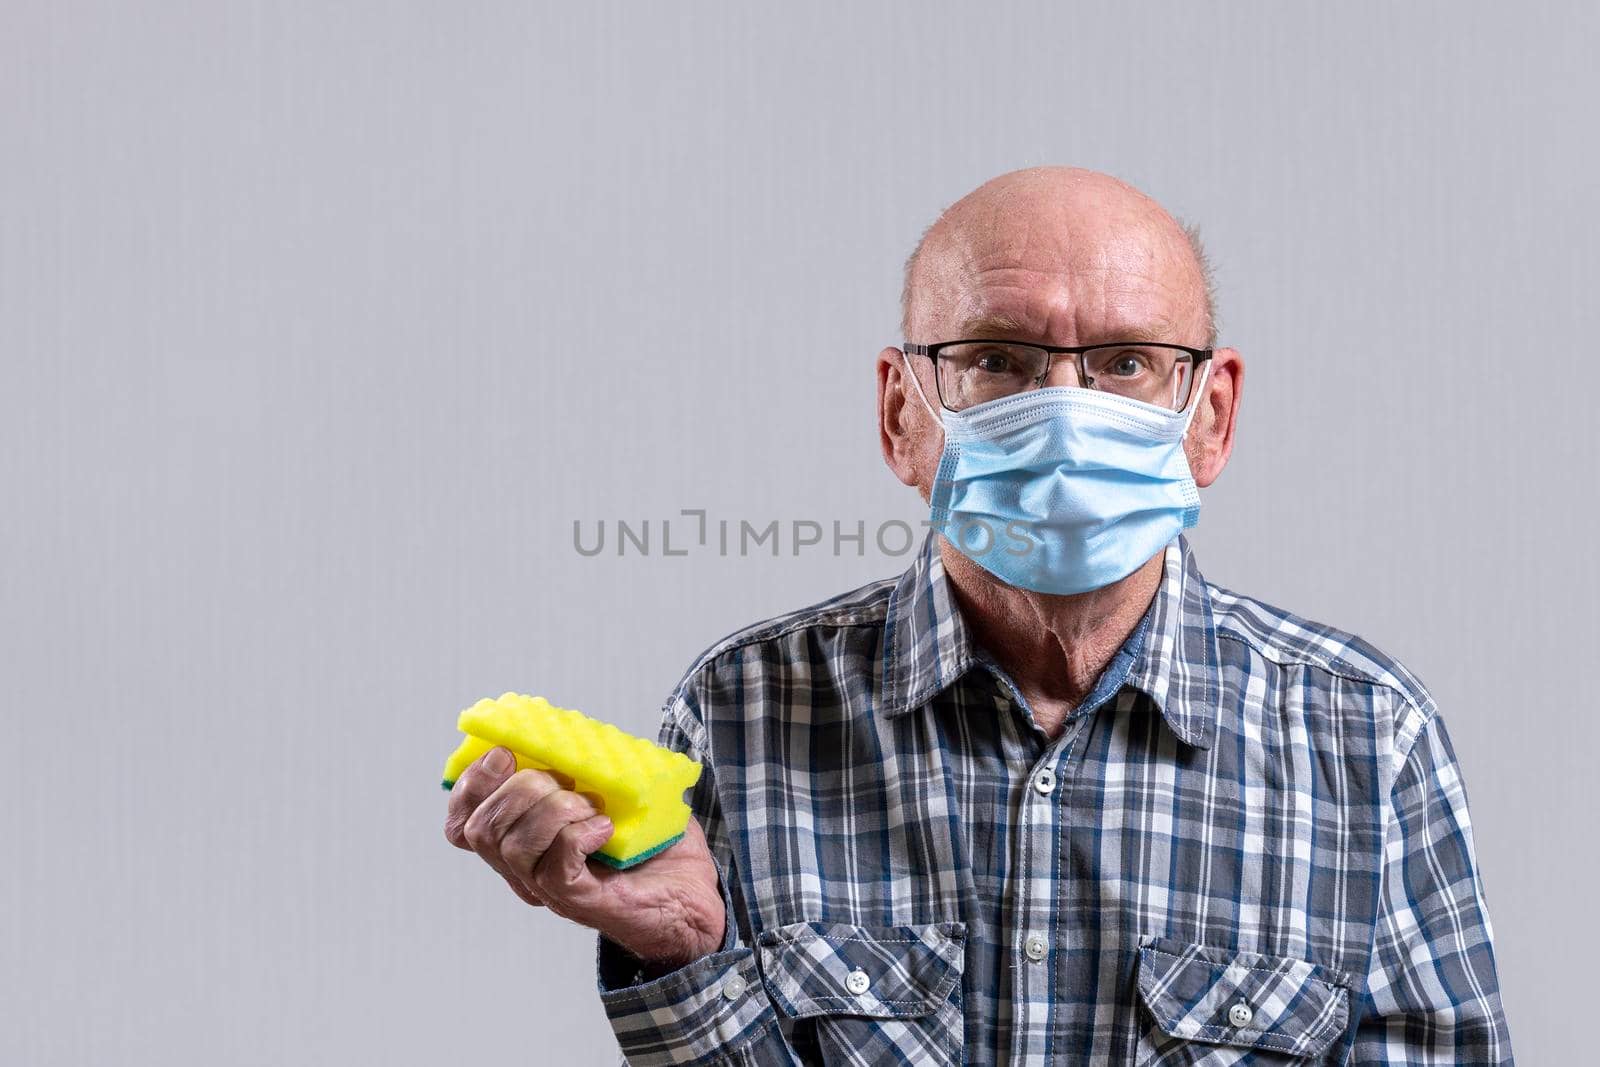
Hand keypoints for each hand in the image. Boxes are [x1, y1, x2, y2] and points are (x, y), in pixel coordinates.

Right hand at [444, 745, 726, 967]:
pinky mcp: (581, 902)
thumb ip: (584, 766)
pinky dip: (577, 834)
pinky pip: (555, 866)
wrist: (696, 897)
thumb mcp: (614, 793)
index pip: (462, 825)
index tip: (503, 754)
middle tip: (563, 781)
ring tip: (590, 807)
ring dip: (552, 810)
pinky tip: (604, 828)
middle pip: (481, 830)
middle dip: (519, 789)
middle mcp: (526, 873)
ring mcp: (550, 891)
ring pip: (513, 847)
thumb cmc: (655, 844)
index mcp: (523, 845)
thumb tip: (569, 728)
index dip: (470, 786)